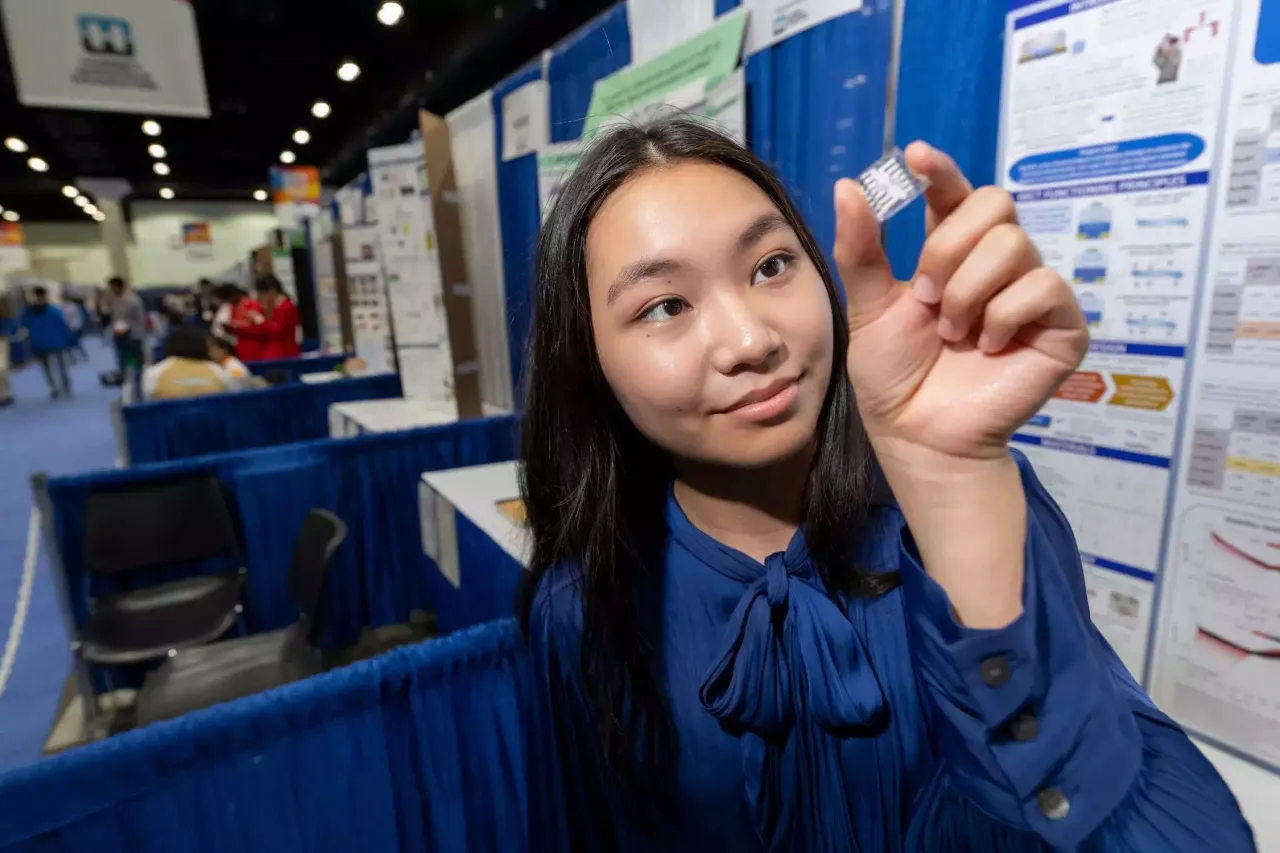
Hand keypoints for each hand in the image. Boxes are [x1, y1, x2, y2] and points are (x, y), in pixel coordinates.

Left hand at [834, 142, 1087, 465]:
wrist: (917, 433)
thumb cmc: (896, 375)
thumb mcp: (869, 306)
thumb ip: (862, 248)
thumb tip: (847, 185)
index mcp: (952, 252)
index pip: (957, 193)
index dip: (943, 171)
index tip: (916, 157)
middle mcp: (996, 264)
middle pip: (994, 204)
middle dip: (947, 250)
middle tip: (926, 299)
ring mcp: (1032, 292)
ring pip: (1013, 245)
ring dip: (968, 292)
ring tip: (953, 333)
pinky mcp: (1062, 324)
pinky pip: (1043, 286)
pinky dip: (1003, 316)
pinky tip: (988, 347)